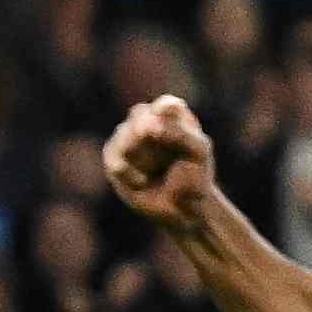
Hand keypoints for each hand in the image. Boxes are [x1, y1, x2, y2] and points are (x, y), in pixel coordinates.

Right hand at [104, 95, 219, 218]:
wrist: (182, 207)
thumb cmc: (195, 175)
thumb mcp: (198, 152)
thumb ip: (180, 134)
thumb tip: (150, 128)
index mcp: (174, 116)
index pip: (166, 105)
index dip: (163, 110)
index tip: (165, 119)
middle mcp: (149, 121)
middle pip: (140, 115)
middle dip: (147, 132)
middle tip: (157, 151)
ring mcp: (128, 136)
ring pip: (125, 136)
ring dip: (142, 157)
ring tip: (155, 171)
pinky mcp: (113, 155)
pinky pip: (115, 159)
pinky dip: (129, 173)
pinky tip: (141, 182)